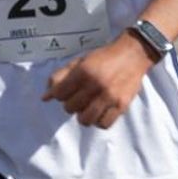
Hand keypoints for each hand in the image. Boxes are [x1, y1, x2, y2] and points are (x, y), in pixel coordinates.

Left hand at [42, 34, 156, 128]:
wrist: (133, 54)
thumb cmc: (104, 57)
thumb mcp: (80, 61)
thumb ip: (61, 77)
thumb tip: (44, 97)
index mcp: (83, 72)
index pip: (59, 94)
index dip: (60, 95)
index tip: (67, 92)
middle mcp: (95, 85)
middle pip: (70, 108)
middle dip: (71, 104)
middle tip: (80, 97)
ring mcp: (109, 97)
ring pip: (85, 120)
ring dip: (84, 115)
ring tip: (89, 107)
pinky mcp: (121, 105)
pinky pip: (104, 124)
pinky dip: (99, 121)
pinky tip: (100, 112)